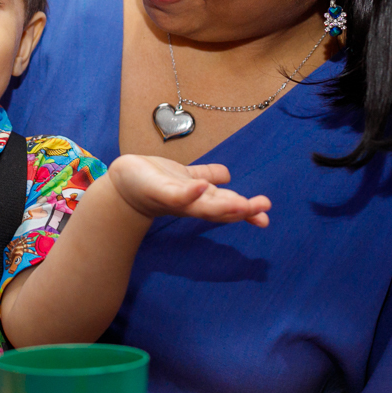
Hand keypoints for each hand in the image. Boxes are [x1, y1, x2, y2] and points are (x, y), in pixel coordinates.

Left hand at [107, 154, 270, 226]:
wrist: (125, 184)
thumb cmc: (157, 181)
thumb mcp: (188, 178)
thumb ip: (208, 176)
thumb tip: (228, 176)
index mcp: (201, 199)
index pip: (228, 205)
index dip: (247, 211)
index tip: (266, 216)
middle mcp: (192, 203)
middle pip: (219, 209)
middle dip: (242, 210)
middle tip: (262, 209)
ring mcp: (176, 199)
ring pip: (202, 206)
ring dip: (222, 205)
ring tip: (241, 204)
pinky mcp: (160, 191)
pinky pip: (177, 194)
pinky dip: (190, 192)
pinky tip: (202, 186)